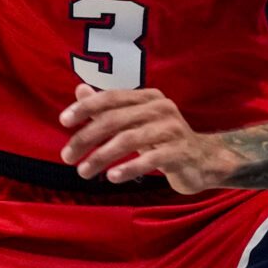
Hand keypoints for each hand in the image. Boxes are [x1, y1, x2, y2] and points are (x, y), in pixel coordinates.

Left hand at [57, 84, 235, 187]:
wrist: (203, 160)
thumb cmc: (162, 139)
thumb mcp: (134, 122)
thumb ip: (108, 107)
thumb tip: (79, 90)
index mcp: (147, 97)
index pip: (111, 97)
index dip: (86, 107)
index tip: (64, 121)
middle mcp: (160, 108)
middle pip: (115, 119)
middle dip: (86, 137)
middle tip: (67, 156)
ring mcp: (173, 129)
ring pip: (129, 139)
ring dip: (101, 156)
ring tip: (83, 171)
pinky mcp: (181, 152)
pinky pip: (151, 158)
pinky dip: (129, 167)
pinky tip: (112, 177)